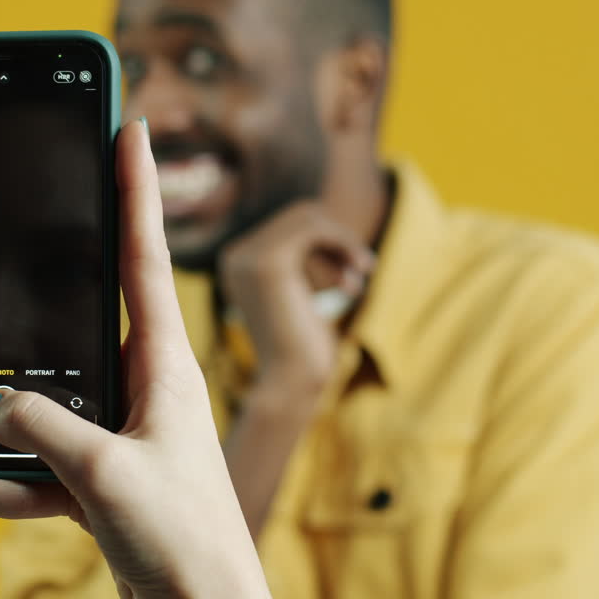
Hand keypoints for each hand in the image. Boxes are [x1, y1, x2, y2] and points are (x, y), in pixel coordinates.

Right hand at [0, 120, 280, 598]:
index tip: (127, 126)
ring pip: (33, 400)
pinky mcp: (93, 478)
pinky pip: (26, 464)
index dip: (135, 188)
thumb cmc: (187, 540)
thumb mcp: (107, 475)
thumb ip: (44, 429)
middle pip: (69, 322)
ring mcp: (113, 433)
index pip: (145, 256)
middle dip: (17, 294)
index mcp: (165, 365)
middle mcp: (140, 388)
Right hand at [217, 201, 374, 395]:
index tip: (350, 278)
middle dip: (337, 239)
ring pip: (308, 217)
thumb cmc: (301, 351)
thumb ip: (302, 262)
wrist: (289, 385)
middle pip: (299, 215)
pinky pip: (314, 228)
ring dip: (344, 243)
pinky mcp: (269, 263)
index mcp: (237, 263)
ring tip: (361, 276)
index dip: (328, 243)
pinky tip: (356, 278)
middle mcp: (235, 256)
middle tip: (363, 271)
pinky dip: (343, 244)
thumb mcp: (300, 298)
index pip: (288, 225)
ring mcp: (248, 257)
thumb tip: (318, 213)